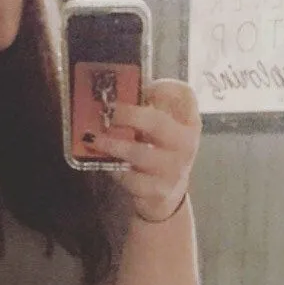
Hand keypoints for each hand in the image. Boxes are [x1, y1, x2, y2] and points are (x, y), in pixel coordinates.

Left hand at [88, 79, 201, 220]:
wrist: (166, 197)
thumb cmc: (159, 157)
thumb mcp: (161, 133)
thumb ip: (147, 114)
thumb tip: (115, 95)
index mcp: (189, 123)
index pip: (185, 95)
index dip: (162, 87)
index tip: (142, 87)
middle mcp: (186, 144)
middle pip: (157, 122)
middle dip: (128, 114)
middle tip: (108, 113)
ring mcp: (173, 169)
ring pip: (139, 152)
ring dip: (113, 144)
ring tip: (94, 139)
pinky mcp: (157, 190)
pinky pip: (130, 177)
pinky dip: (115, 169)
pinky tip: (107, 164)